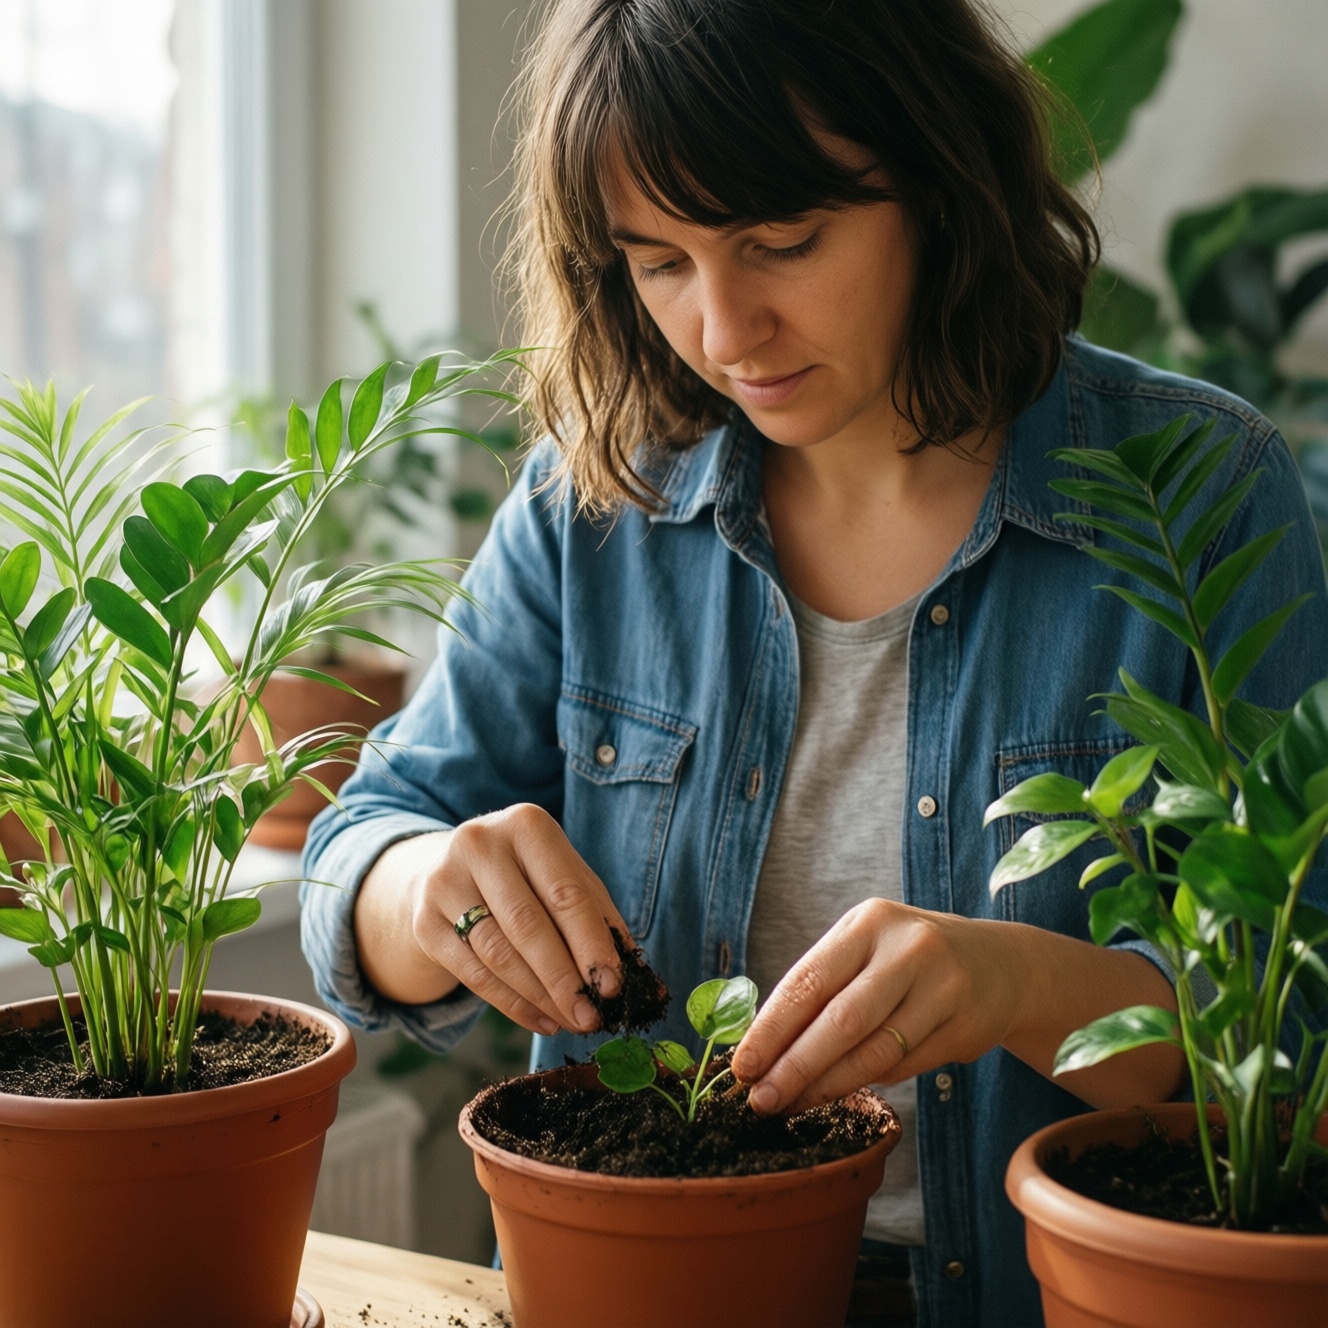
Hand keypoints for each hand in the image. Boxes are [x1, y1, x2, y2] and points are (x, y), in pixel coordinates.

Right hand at [354, 803, 630, 1036]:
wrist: (447, 867)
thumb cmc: (527, 875)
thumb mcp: (565, 877)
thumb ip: (601, 920)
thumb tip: (643, 983)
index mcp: (526, 824)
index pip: (565, 893)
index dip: (591, 943)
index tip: (613, 985)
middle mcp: (480, 845)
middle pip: (528, 925)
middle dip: (564, 978)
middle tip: (591, 1016)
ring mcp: (444, 882)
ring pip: (498, 954)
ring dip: (540, 997)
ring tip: (571, 1021)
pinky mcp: (424, 922)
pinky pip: (473, 974)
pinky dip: (512, 1005)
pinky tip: (541, 1020)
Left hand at [730, 899, 1023, 1113]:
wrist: (997, 965)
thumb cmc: (906, 959)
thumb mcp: (865, 949)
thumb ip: (821, 987)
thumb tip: (761, 1046)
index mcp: (869, 922)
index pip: (809, 979)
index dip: (772, 1028)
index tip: (743, 1065)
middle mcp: (908, 949)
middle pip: (840, 1020)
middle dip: (794, 1066)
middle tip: (760, 1099)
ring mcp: (942, 988)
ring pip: (873, 1051)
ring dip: (826, 1085)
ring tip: (790, 1104)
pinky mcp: (965, 1026)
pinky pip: (903, 1066)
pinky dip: (866, 1081)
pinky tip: (838, 1090)